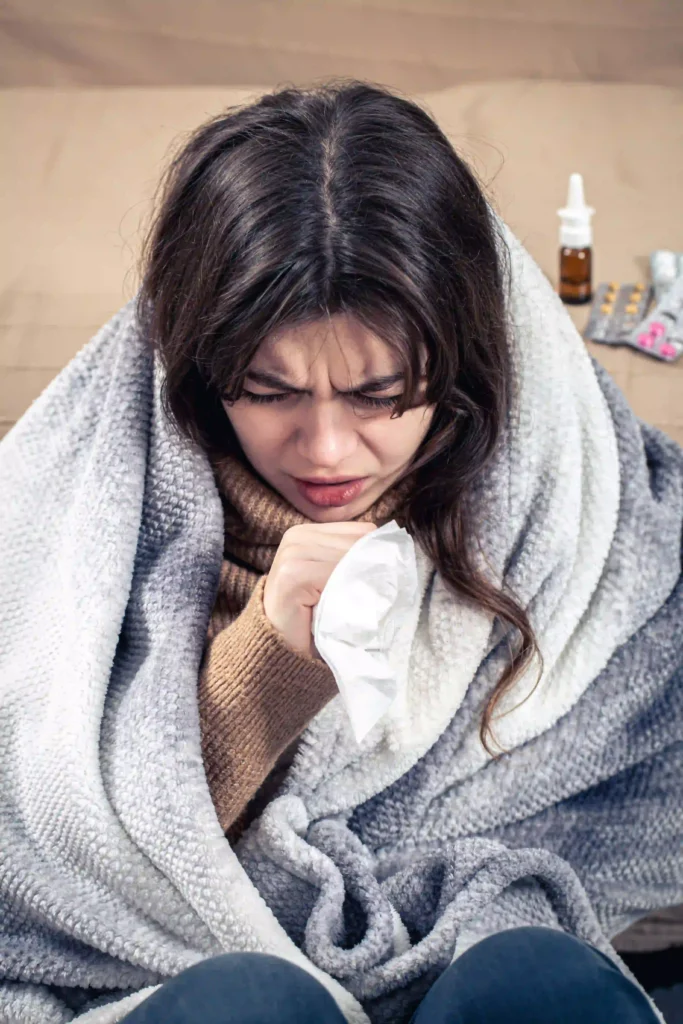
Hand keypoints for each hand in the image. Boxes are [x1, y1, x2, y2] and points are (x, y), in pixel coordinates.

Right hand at [263, 522, 377, 657]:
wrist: (279, 647)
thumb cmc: (311, 614)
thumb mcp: (333, 578)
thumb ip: (353, 559)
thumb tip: (393, 552)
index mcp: (308, 531)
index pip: (361, 531)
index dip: (375, 555)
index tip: (380, 581)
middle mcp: (297, 536)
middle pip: (356, 543)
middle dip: (370, 569)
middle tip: (371, 597)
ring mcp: (292, 552)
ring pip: (349, 558)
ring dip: (358, 582)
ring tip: (354, 604)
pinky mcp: (292, 574)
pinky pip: (335, 575)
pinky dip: (345, 593)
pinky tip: (339, 608)